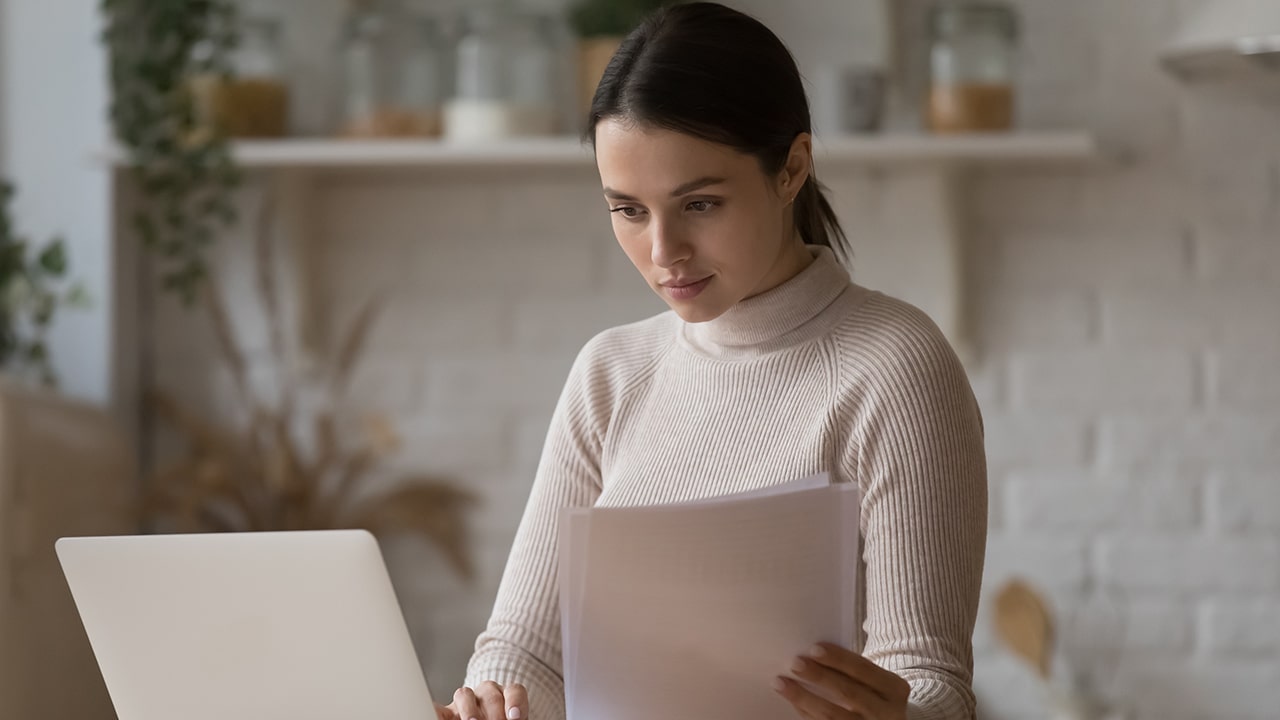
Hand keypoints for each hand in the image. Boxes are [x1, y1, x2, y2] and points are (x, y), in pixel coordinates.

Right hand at [434, 681, 527, 719]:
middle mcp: (487, 693)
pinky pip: (438, 707)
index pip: (515, 691)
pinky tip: (436, 716)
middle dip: (494, 712)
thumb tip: (511, 719)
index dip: (515, 702)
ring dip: (470, 711)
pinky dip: (436, 710)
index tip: (515, 717)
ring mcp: (466, 700)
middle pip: (491, 694)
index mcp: (508, 695)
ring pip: (465, 694)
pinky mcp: (447, 712)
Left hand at [774, 642, 909, 719]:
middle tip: (794, 663)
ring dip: (804, 699)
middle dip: (820, 677)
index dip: (838, 659)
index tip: (813, 648)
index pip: (864, 670)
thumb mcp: (875, 681)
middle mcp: (886, 712)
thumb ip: (852, 670)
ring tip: (782, 683)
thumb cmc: (874, 694)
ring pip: (834, 716)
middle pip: (849, 693)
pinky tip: (794, 702)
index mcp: (894, 689)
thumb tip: (811, 654)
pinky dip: (807, 714)